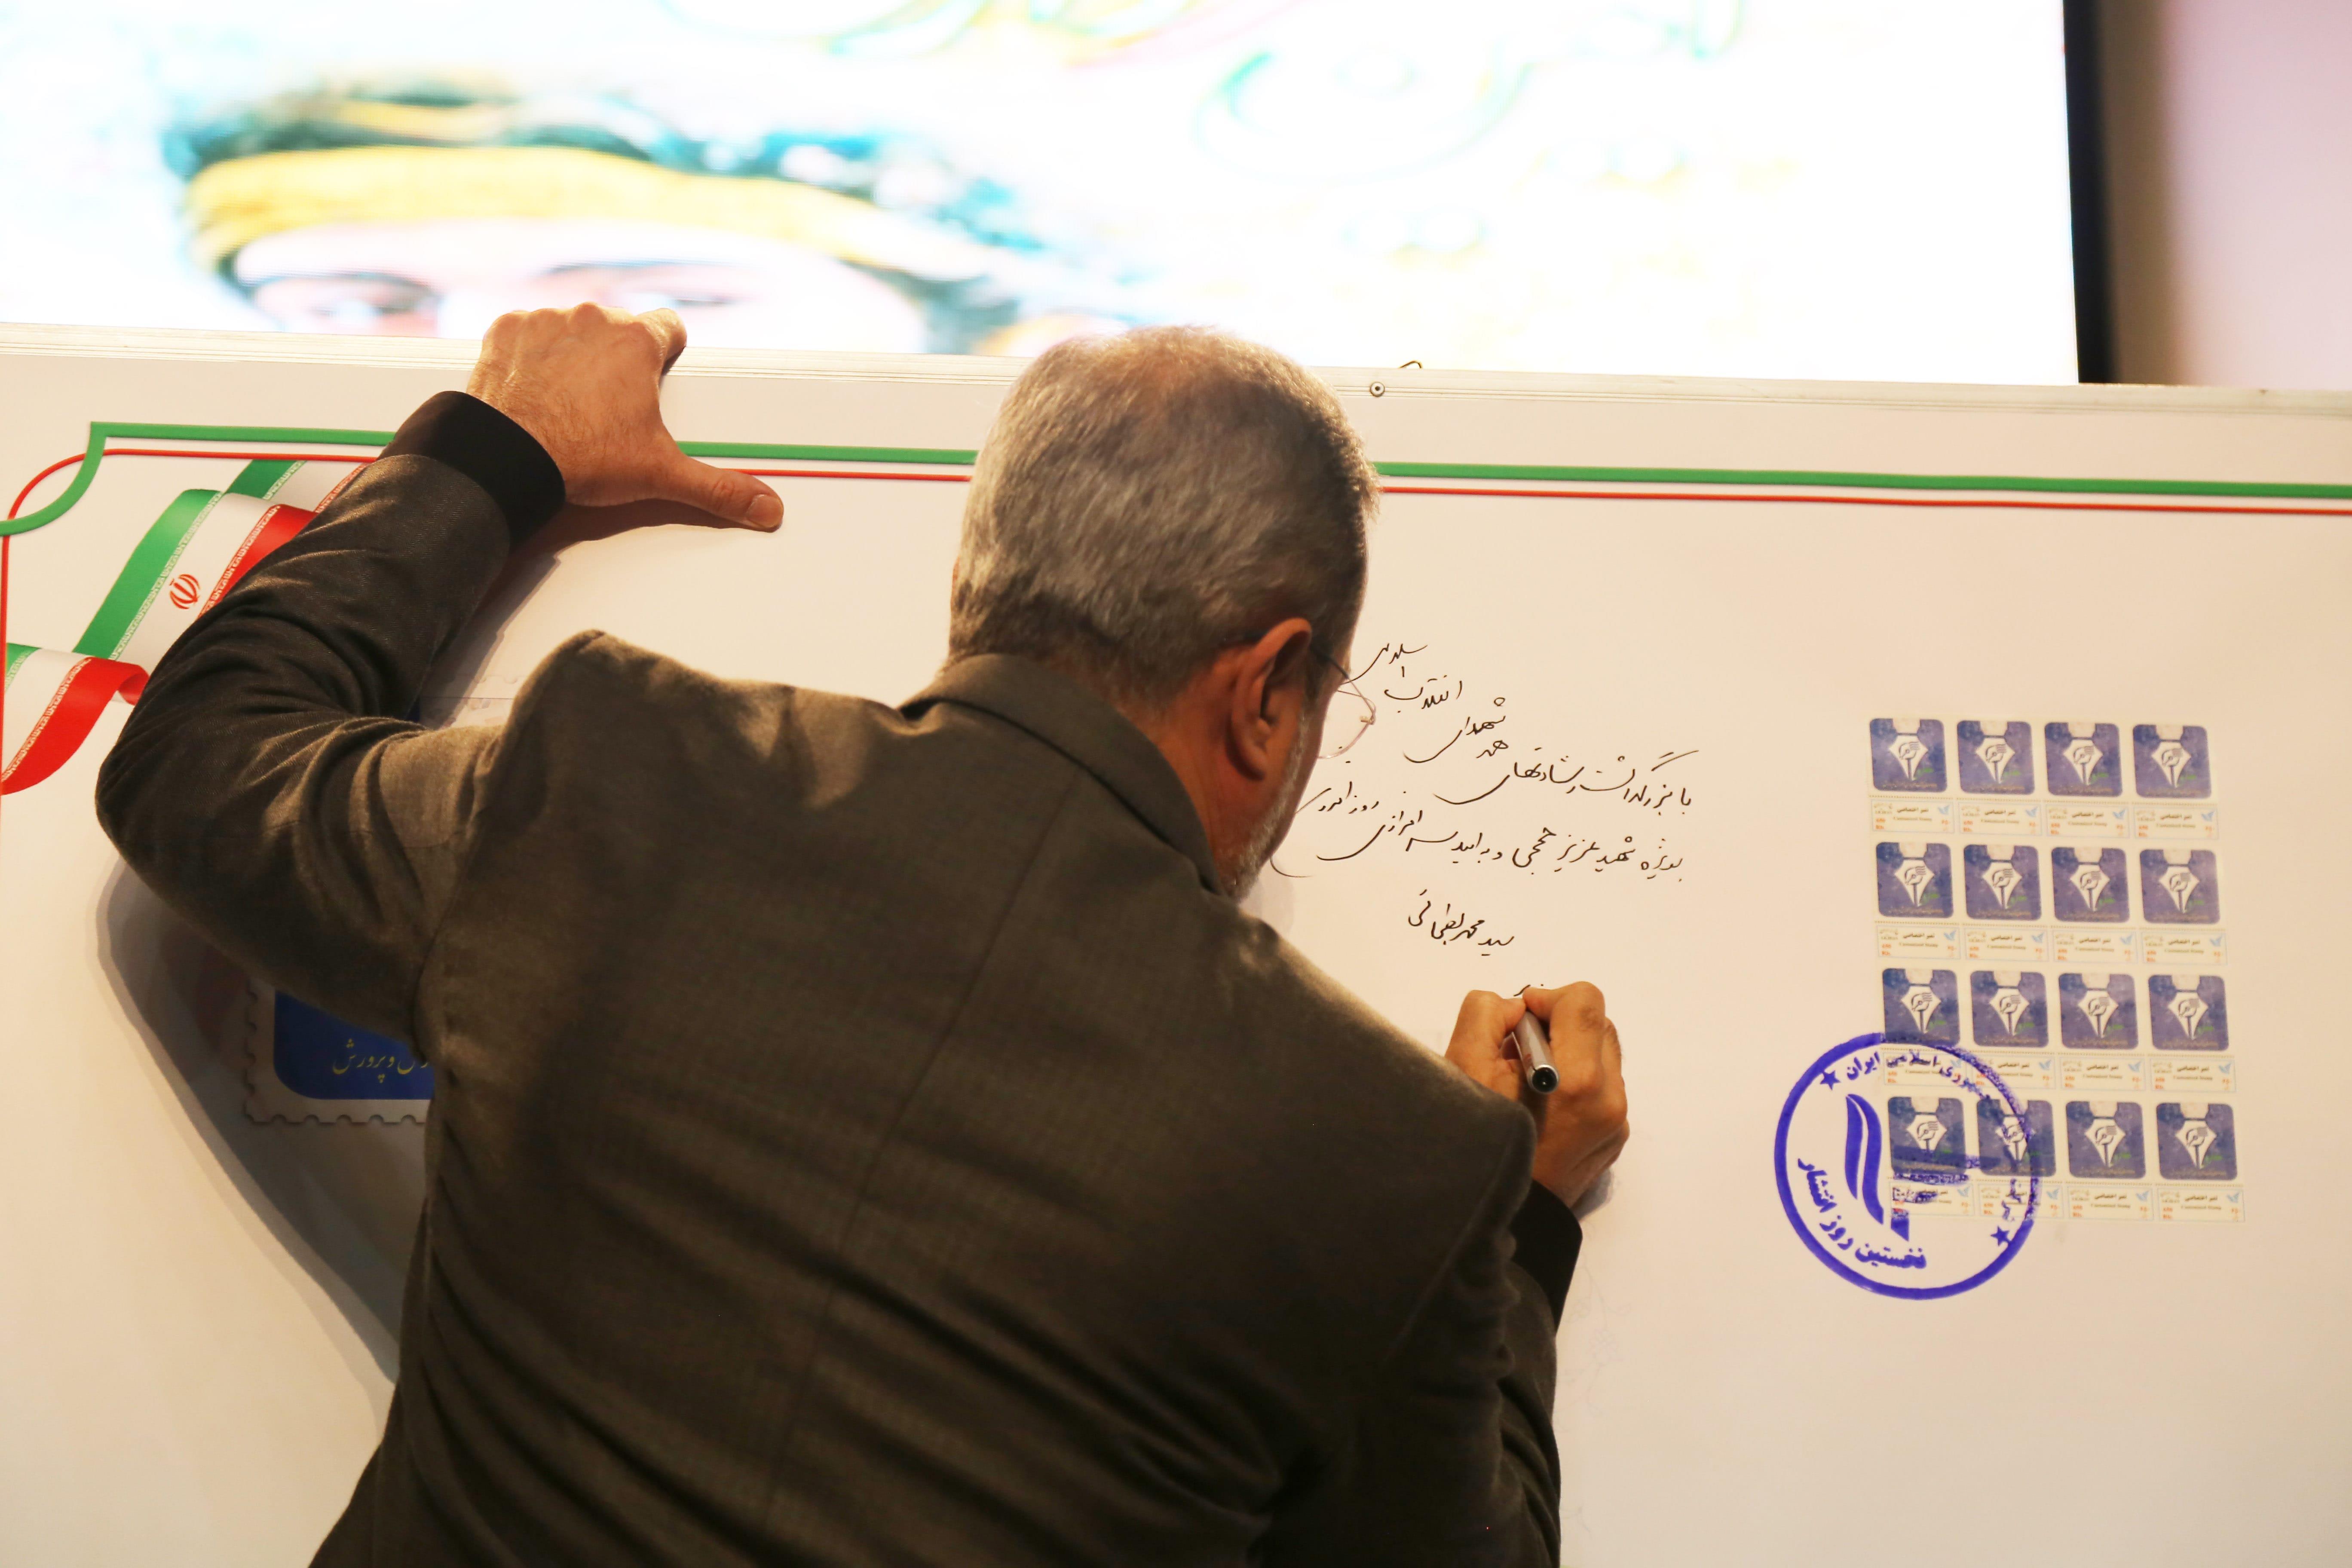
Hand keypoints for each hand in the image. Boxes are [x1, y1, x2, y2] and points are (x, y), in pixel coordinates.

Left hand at [464, 304, 781, 530]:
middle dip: (616, 360)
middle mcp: (593, 318)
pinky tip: (533, 389)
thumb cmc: (584, 458)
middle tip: (610, 406)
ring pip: (572, 329)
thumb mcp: (660, 474)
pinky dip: (530, 356)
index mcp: (637, 341)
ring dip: (573, 355)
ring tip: (568, 401)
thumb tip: (767, 508)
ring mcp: (546, 320)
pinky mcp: (506, 331)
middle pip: (618, 329)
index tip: (656, 380)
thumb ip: (718, 488)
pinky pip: (526, 333)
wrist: (508, 459)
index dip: (667, 355)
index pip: (670, 327)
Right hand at [1444, 983, 1628, 1206]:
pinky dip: (1578, 1080)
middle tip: (1520, 1050)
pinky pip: (1605, 1086)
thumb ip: (1487, 1013)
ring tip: (1532, 1080)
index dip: (1547, 998)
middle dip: (1559, 1023)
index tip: (1520, 1021)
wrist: (1503, 1213)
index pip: (1585, 1001)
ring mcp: (1617, 1121)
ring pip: (1603, 1054)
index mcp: (1577, 1080)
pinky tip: (1545, 1104)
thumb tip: (1518, 1007)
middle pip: (1599, 1023)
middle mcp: (1609, 1099)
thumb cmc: (1478, 1141)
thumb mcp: (1463, 1066)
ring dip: (1570, 1051)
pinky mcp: (1616, 1136)